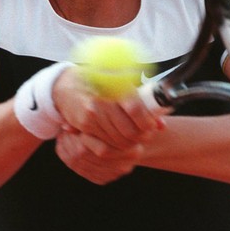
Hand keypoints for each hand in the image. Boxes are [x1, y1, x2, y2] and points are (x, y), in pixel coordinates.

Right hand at [52, 67, 164, 182]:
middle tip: (148, 134)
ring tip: (136, 138)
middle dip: (142, 135)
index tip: (153, 125)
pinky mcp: (84, 125)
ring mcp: (91, 114)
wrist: (68, 87)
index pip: (135, 108)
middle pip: (129, 129)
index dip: (147, 121)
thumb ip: (142, 102)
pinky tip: (120, 142)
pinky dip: (116, 147)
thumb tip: (161, 124)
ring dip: (130, 143)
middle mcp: (102, 100)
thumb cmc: (99, 83)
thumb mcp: (121, 84)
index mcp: (114, 85)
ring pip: (118, 140)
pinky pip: (104, 145)